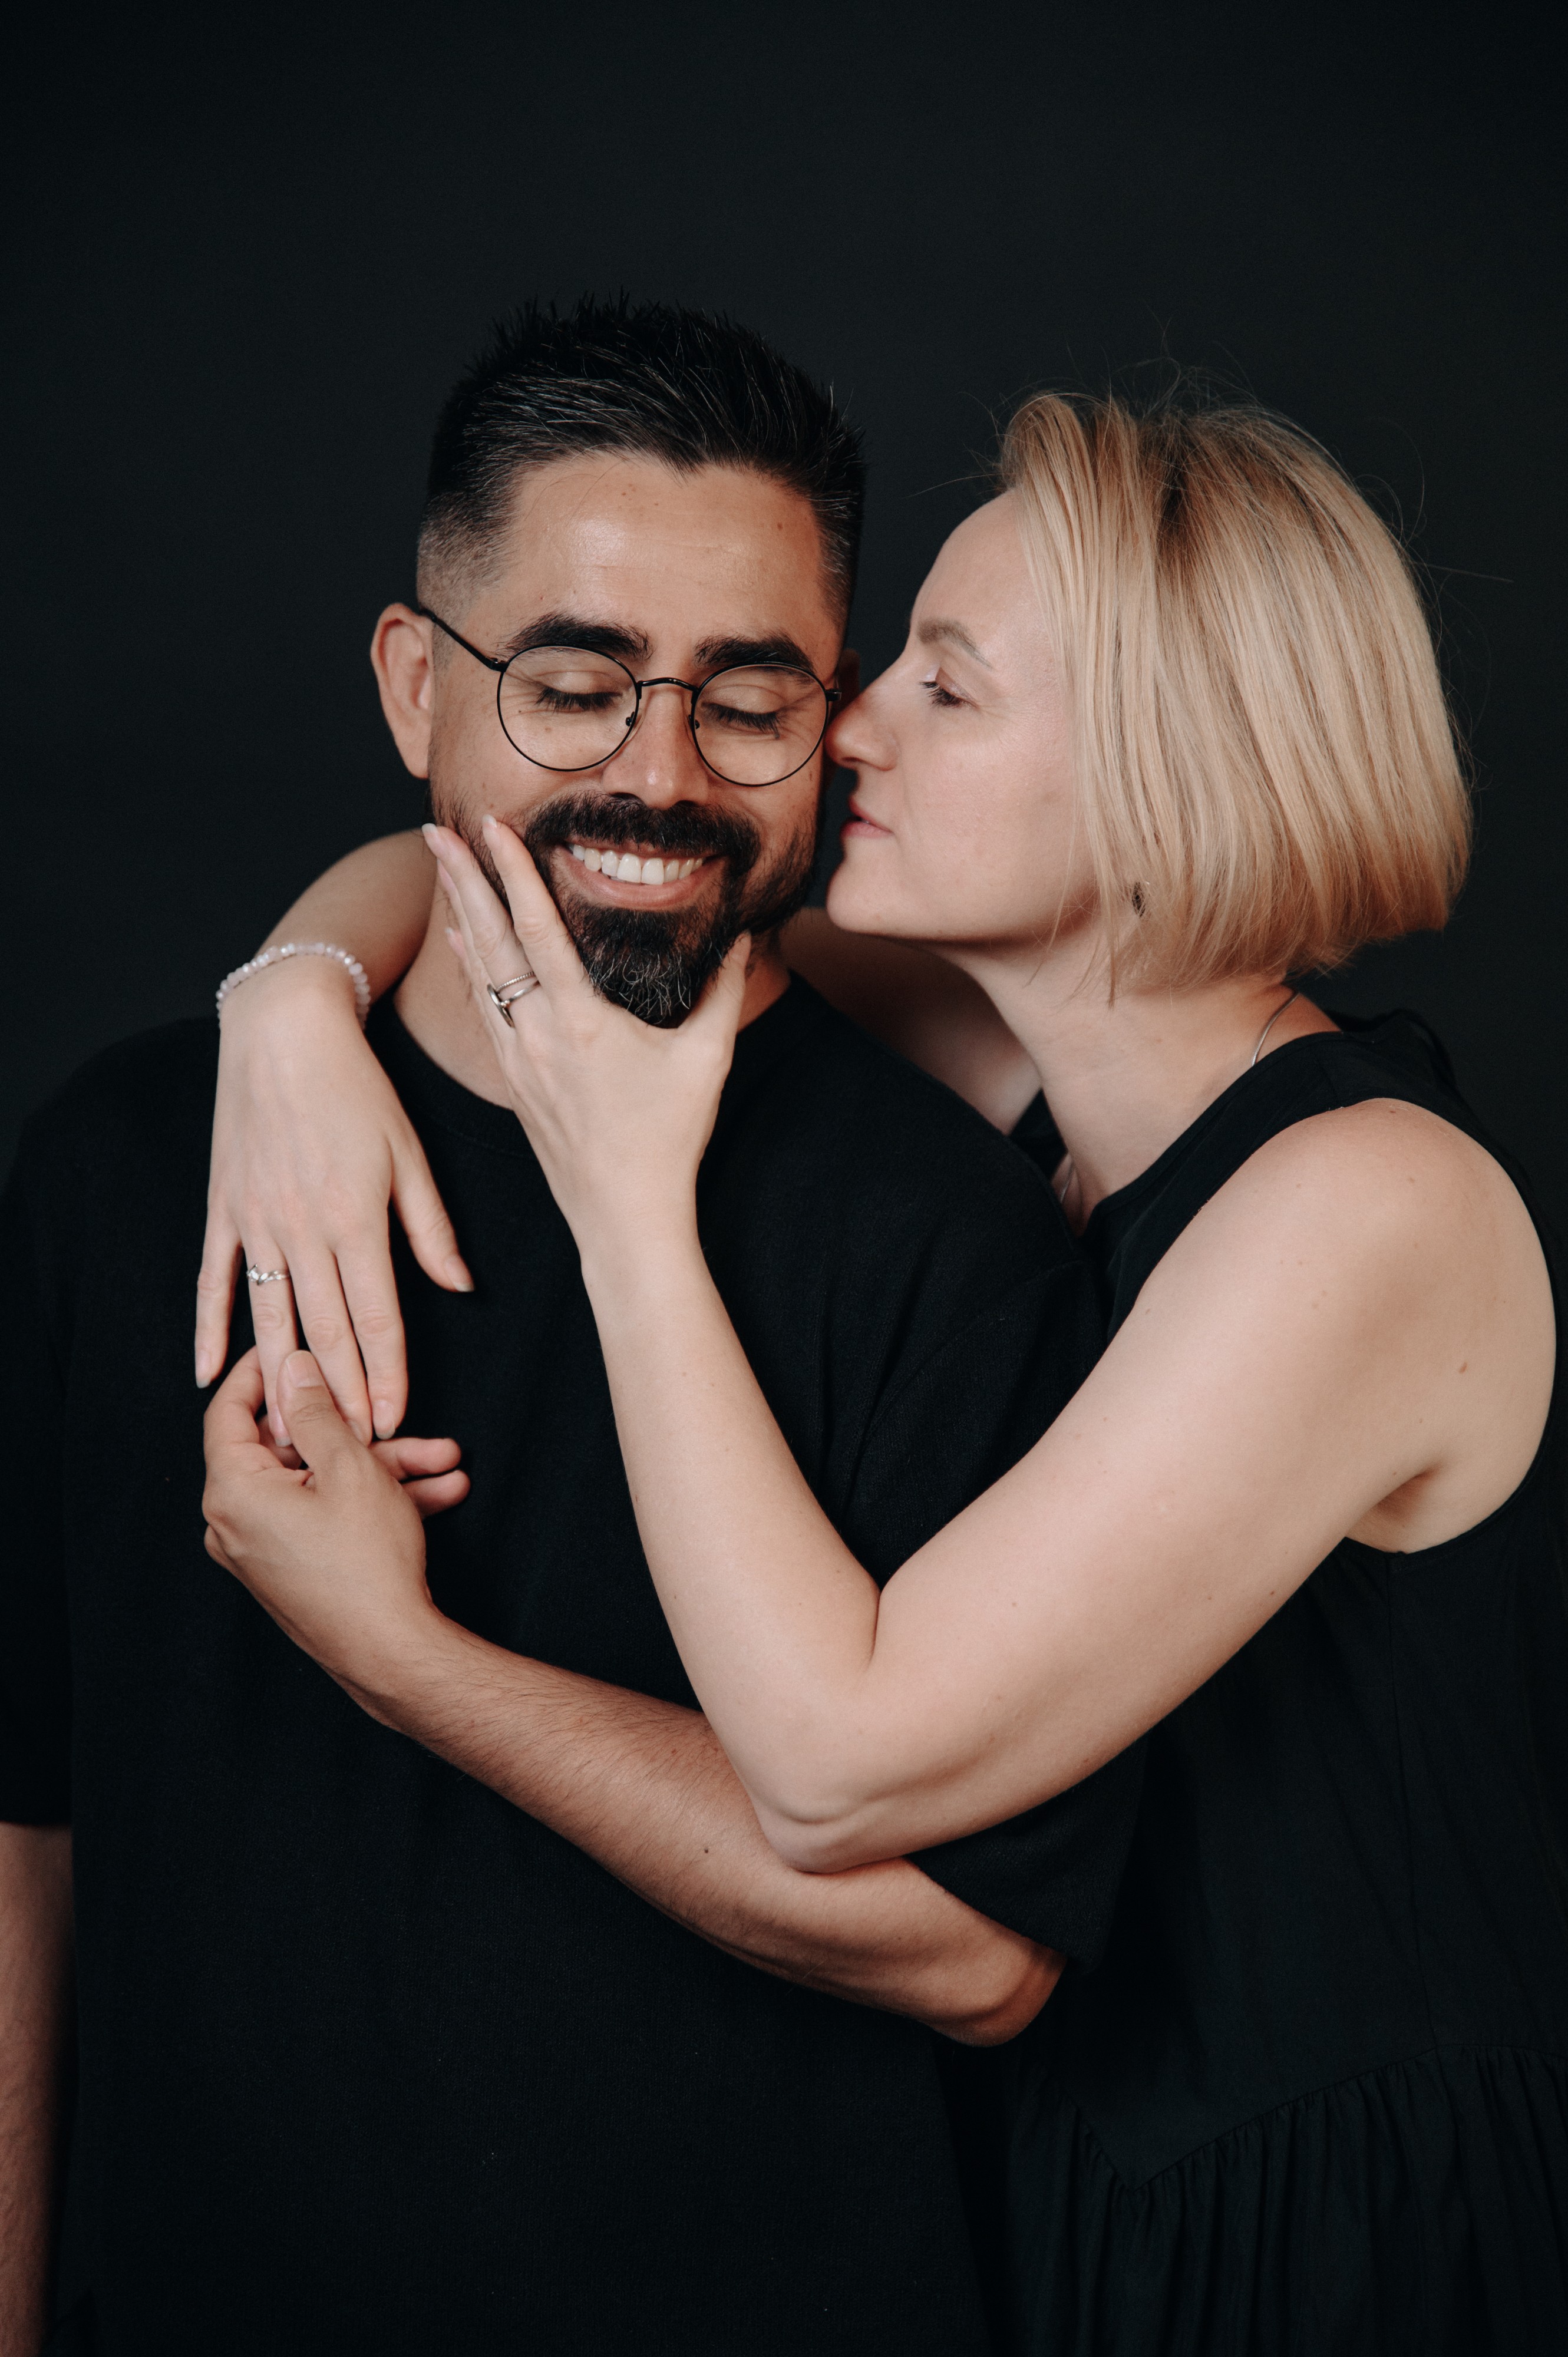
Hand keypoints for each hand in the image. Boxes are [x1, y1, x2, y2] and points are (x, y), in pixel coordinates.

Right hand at [196, 955, 472, 1447]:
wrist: (284, 1031)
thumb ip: (431, 1227)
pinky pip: (214, 1282)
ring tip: (291, 1432)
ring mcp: (257, 1221)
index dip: (388, 1374)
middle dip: (340, 1395)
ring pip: (271, 1319)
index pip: (378, 1317)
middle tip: (349, 1449)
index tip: (394, 1422)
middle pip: (325, 1331)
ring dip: (283, 1379)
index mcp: (357, 1218)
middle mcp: (304, 1228)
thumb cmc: (357, 1087)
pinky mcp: (224, 1209)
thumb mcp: (410, 1152)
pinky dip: (211, 1330)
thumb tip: (462, 1287)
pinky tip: (213, 1376)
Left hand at [202, 1348, 467, 1690]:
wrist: (391, 1654)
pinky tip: (439, 1493)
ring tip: (446, 1459)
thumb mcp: (348, 1467)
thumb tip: (292, 1369)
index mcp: (232, 1492)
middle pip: (291, 1451)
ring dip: (385, 1469)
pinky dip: (376, 1503)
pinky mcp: (293, 1572)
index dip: (260, 1373)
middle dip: (357, 1430)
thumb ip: (315, 1410)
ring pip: (322, 1486)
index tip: (290, 1345)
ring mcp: (264, 1552)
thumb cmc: (366, 1562)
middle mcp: (235, 1523)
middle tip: (394, 1409)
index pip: (228, 1412)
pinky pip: (328, 1519)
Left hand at [426, 817, 746, 1270]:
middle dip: (461, 880)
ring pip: (478, 972)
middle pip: (489, 940)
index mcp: (581, 1021)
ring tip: (442, 870)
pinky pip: (483, 1006)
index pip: (538, 930)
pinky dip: (470, 965)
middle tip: (434, 830)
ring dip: (460, 915)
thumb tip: (744, 935)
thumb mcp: (707, 1059)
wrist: (622, 1212)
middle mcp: (537, 1033)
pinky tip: (461, 940)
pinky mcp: (512, 1077)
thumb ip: (723, 991)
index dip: (514, 873)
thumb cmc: (667, 1137)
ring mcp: (517, 1057)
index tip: (492, 829)